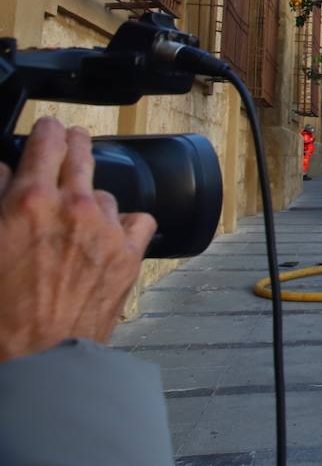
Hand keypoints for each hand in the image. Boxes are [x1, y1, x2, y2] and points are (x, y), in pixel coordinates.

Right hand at [0, 117, 155, 361]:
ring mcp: (105, 230)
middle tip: (67, 141)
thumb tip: (5, 175)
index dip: (44, 130)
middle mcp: (73, 207)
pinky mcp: (128, 256)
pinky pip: (138, 220)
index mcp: (28, 201)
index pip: (44, 142)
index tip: (45, 129)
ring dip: (90, 197)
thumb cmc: (0, 312)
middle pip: (80, 153)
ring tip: (76, 212)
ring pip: (102, 193)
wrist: (35, 361)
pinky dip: (124, 223)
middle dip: (72, 143)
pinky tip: (113, 231)